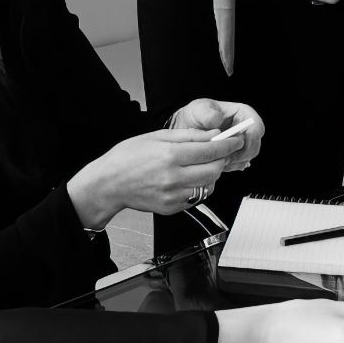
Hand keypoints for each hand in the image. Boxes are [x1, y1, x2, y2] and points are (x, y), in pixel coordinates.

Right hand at [67, 128, 244, 227]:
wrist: (107, 184)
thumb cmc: (126, 158)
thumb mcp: (156, 136)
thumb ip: (189, 136)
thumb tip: (213, 135)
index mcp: (170, 155)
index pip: (212, 150)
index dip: (228, 145)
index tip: (236, 141)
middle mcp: (173, 176)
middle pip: (215, 169)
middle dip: (221, 159)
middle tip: (218, 153)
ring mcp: (173, 195)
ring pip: (209, 185)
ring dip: (210, 174)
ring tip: (198, 166)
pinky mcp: (172, 207)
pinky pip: (196, 196)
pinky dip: (198, 186)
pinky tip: (185, 178)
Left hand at [170, 99, 263, 170]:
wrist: (188, 127)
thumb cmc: (196, 115)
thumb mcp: (198, 111)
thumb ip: (207, 114)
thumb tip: (217, 120)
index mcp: (243, 113)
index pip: (256, 127)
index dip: (250, 139)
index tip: (235, 147)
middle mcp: (247, 128)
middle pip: (254, 146)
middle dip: (239, 155)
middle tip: (222, 157)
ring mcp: (243, 142)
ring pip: (247, 157)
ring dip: (232, 161)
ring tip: (215, 157)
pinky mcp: (238, 153)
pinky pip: (239, 164)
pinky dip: (228, 165)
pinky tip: (216, 160)